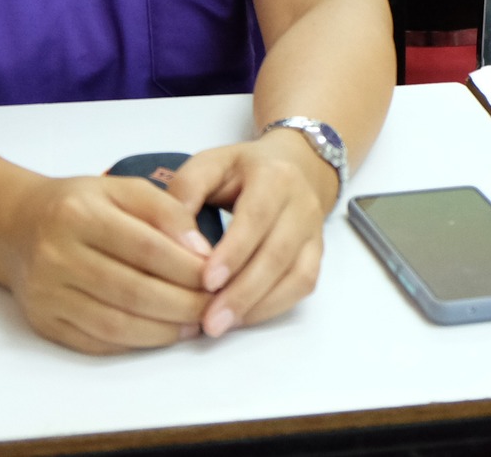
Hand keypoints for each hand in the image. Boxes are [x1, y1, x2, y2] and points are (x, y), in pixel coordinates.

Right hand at [0, 173, 214, 354]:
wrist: (17, 227)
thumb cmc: (79, 205)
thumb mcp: (122, 189)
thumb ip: (166, 211)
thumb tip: (202, 252)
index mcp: (79, 214)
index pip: (146, 248)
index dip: (187, 267)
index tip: (217, 275)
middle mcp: (56, 255)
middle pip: (133, 291)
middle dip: (182, 304)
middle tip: (214, 306)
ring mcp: (46, 293)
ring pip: (115, 324)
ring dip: (163, 330)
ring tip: (194, 324)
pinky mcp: (43, 322)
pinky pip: (96, 342)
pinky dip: (135, 343)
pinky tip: (160, 334)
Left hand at [167, 130, 337, 337]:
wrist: (290, 166)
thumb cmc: (239, 171)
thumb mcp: (208, 165)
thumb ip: (186, 191)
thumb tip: (174, 238)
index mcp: (273, 176)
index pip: (257, 217)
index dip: (234, 252)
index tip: (206, 282)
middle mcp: (301, 203)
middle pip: (278, 253)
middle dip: (243, 292)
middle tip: (210, 321)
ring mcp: (313, 230)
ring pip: (296, 274)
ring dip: (259, 305)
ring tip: (221, 325)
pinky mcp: (317, 253)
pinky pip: (304, 285)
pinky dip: (274, 306)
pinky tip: (244, 317)